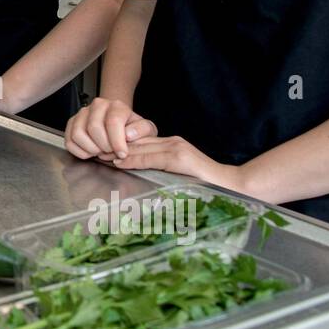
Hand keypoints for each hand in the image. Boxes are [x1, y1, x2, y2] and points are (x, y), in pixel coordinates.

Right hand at [63, 97, 156, 160]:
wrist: (118, 122)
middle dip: (103, 146)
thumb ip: (142, 130)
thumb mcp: (146, 129)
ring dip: (90, 148)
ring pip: (78, 133)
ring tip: (100, 151)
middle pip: (94, 128)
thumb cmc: (130, 127)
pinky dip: (80, 151)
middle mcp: (97, 106)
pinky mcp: (72, 123)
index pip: (113, 121)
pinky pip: (69, 140)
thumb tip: (128, 134)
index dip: (117, 141)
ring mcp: (82, 114)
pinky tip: (91, 152)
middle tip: (111, 152)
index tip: (122, 153)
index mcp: (116, 105)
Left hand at [107, 134, 242, 190]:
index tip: (102, 151)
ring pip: (141, 147)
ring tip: (101, 155)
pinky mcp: (180, 157)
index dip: (120, 146)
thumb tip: (136, 172)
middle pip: (137, 143)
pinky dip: (134, 158)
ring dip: (119, 152)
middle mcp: (172, 143)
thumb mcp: (178, 174)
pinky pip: (152, 157)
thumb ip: (160, 169)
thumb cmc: (206, 185)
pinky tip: (120, 161)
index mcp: (172, 146)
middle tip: (94, 150)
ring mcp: (176, 148)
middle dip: (115, 146)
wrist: (233, 186)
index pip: (141, 144)